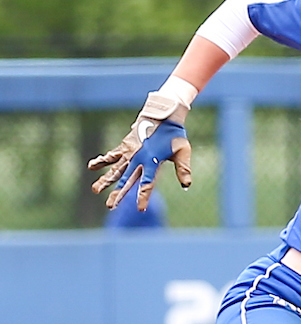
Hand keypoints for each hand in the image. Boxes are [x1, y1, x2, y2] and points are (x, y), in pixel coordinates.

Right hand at [90, 92, 191, 210]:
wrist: (163, 114)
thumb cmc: (174, 135)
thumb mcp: (182, 152)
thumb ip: (183, 169)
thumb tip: (187, 186)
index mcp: (153, 162)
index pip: (147, 184)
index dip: (143, 197)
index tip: (139, 209)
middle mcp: (139, 159)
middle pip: (127, 180)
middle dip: (118, 193)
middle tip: (110, 206)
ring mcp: (130, 152)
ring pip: (116, 169)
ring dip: (105, 180)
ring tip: (95, 190)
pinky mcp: (125, 145)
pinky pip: (112, 155)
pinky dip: (102, 161)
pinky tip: (91, 167)